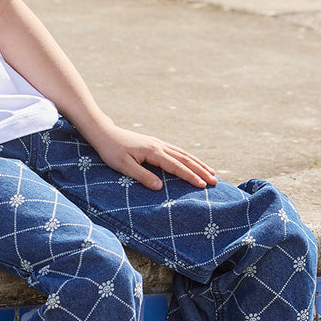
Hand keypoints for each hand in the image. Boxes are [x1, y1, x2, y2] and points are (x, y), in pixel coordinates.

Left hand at [86, 124, 216, 191]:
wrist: (104, 133)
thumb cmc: (111, 151)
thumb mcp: (123, 166)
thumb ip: (142, 176)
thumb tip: (159, 188)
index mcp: (153, 152)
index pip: (176, 166)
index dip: (190, 176)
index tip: (203, 185)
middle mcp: (159, 146)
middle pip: (185, 159)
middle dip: (201, 170)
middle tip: (215, 181)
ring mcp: (158, 143)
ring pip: (183, 154)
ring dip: (198, 163)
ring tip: (211, 172)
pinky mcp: (155, 144)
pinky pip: (177, 151)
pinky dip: (188, 158)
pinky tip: (193, 163)